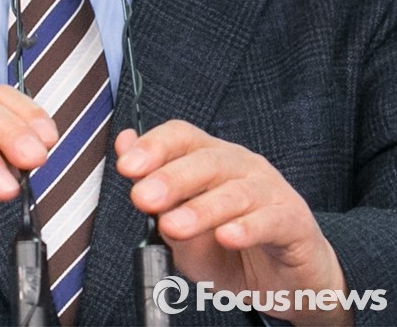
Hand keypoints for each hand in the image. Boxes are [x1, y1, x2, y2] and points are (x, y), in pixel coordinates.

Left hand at [116, 120, 351, 326]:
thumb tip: (127, 164)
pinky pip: (270, 220)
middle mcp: (240, 166)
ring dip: (201, 208)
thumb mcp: (186, 237)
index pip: (181, 137)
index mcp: (211, 160)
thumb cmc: (235, 252)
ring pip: (235, 191)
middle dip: (171, 178)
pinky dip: (247, 228)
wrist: (290, 282)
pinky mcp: (294, 221)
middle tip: (143, 198)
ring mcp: (270, 190)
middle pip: (206, 160)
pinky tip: (227, 236)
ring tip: (174, 226)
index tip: (126, 166)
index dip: (153, 146)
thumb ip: (160, 205)